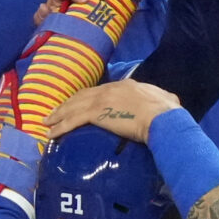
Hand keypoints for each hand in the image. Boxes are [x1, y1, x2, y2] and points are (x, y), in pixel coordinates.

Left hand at [46, 79, 182, 143]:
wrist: (163, 118)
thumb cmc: (168, 114)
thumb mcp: (166, 101)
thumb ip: (163, 100)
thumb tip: (171, 102)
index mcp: (126, 86)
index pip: (100, 91)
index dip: (87, 98)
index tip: (79, 104)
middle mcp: (110, 89)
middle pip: (82, 96)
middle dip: (67, 105)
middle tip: (54, 113)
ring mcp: (102, 100)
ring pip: (74, 106)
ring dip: (58, 115)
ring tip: (47, 122)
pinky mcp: (97, 113)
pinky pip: (73, 120)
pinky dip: (61, 126)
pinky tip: (51, 133)